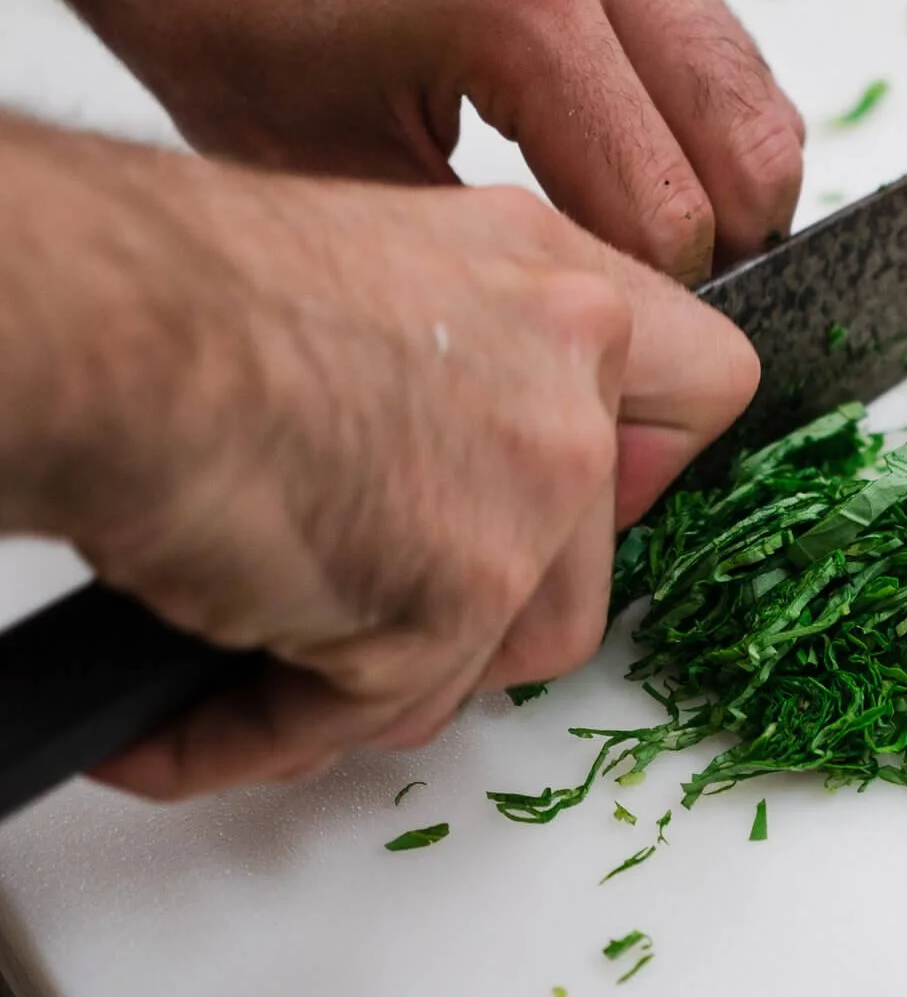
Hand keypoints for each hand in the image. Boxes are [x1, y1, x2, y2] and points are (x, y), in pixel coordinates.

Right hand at [0, 123, 756, 798]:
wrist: (111, 326)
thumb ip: (462, 353)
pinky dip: (260, 730)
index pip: (704, 386)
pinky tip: (178, 718)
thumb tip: (443, 442)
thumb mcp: (375, 266)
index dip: (645, 463)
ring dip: (383, 676)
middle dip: (488, 607)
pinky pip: (366, 715)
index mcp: (553, 282)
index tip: (591, 497)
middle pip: (593, 561)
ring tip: (260, 653)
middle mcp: (563, 385)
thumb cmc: (189, 283)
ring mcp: (525, 498)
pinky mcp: (453, 605)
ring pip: (503, 651)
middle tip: (383, 600)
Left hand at [81, 0, 805, 282]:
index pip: (670, 215)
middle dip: (717, 249)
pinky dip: (690, 110)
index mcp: (523, 6)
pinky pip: (707, 31)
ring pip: (751, 87)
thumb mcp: (327, 166)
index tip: (600, 348)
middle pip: (754, 148)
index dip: (643, 307)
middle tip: (642, 308)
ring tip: (633, 239)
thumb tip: (579, 334)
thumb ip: (477, 254)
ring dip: (717, 177)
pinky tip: (615, 154)